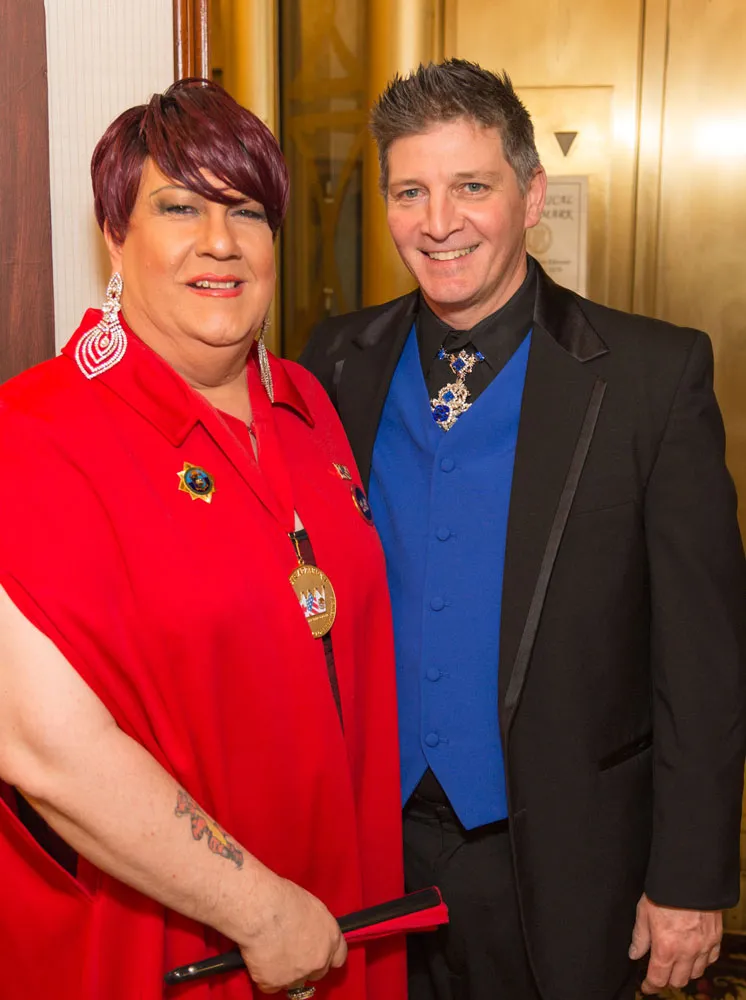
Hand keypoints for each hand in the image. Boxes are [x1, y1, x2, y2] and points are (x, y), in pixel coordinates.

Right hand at [238, 874, 346, 993]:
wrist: (262, 910)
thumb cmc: (283, 897)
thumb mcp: (311, 906)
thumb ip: (316, 926)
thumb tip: (308, 931)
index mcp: (331, 937)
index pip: (338, 957)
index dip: (326, 956)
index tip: (317, 952)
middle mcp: (319, 960)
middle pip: (317, 972)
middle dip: (306, 965)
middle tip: (290, 951)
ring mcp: (298, 975)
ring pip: (293, 981)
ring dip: (285, 972)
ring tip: (271, 952)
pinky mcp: (275, 983)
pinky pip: (270, 985)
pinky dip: (264, 975)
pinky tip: (259, 958)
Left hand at [629, 893, 721, 992]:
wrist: (690, 877)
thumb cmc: (664, 891)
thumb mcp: (643, 911)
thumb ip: (640, 936)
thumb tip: (634, 953)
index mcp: (665, 948)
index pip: (658, 979)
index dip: (650, 986)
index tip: (646, 986)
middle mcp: (686, 952)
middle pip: (677, 981)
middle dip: (667, 980)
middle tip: (660, 972)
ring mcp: (703, 946)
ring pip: (695, 973)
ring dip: (684, 972)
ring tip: (676, 963)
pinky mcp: (715, 938)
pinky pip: (710, 960)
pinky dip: (701, 961)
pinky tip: (693, 954)